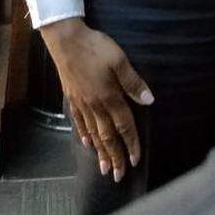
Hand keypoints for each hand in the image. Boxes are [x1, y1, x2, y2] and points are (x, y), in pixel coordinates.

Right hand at [40, 18, 153, 182]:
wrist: (65, 39)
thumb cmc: (95, 47)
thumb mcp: (119, 60)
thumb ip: (133, 82)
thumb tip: (149, 101)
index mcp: (109, 97)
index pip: (124, 126)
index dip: (131, 143)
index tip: (136, 160)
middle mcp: (94, 105)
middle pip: (107, 136)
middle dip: (115, 157)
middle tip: (119, 176)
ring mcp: (81, 103)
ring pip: (93, 133)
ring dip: (100, 152)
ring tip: (104, 169)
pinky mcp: (71, 97)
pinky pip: (79, 122)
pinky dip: (84, 135)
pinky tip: (87, 143)